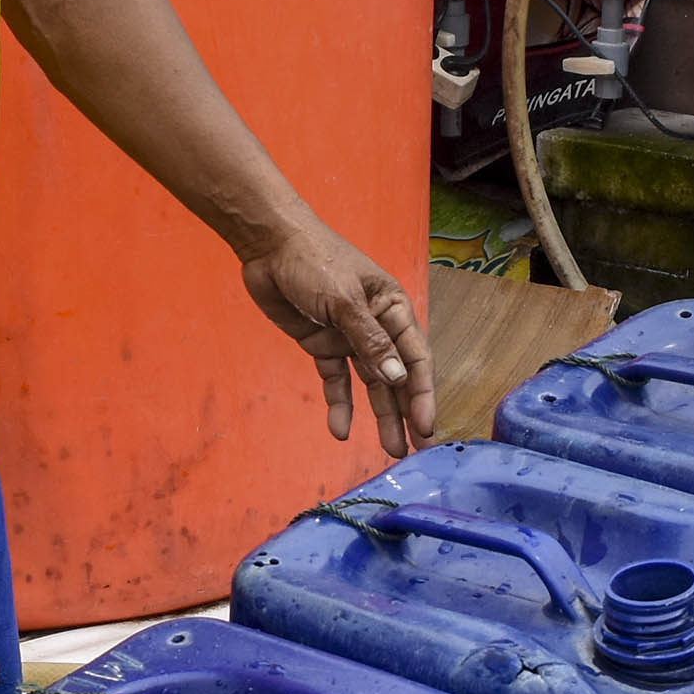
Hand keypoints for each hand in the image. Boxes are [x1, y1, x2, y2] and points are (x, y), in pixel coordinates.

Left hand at [239, 218, 433, 456]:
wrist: (269, 244)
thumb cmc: (316, 261)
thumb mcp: (346, 302)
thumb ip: (371, 342)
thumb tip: (397, 379)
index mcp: (393, 308)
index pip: (415, 358)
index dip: (421, 394)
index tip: (425, 426)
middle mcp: (377, 326)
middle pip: (396, 376)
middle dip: (406, 412)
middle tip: (416, 449)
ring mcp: (348, 337)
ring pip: (369, 383)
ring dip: (379, 415)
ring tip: (389, 449)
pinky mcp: (321, 344)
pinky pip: (335, 379)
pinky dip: (338, 403)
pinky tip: (339, 429)